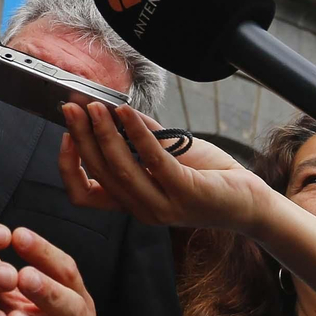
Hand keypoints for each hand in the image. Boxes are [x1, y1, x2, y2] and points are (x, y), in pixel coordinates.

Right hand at [57, 102, 274, 233]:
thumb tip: (115, 109)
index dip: (68, 165)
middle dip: (80, 137)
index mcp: (131, 202)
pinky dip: (136, 133)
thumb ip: (142, 136)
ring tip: (96, 107)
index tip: (65, 135)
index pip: (83, 194)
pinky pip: (153, 160)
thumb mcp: (168, 155)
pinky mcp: (185, 192)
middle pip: (97, 174)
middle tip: (72, 108)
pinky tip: (127, 112)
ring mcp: (162, 204)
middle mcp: (141, 208)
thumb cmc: (209, 179)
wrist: (250, 202)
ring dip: (103, 134)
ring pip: (119, 170)